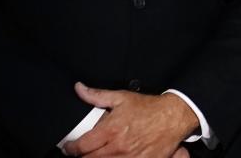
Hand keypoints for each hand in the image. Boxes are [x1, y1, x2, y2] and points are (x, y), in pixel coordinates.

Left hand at [62, 83, 199, 156]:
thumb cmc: (147, 108)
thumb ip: (97, 95)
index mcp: (111, 130)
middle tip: (79, 152)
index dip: (71, 149)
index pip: (82, 146)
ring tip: (93, 154)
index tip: (68, 148)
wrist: (172, 117)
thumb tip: (79, 89)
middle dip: (81, 157)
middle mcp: (118, 147)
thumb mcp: (120, 97)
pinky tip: (111, 157)